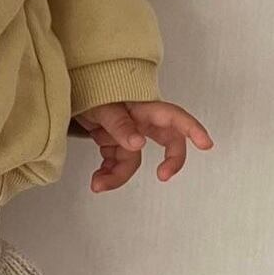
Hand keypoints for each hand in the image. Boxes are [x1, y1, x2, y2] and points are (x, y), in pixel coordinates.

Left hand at [73, 100, 213, 192]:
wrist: (67, 95)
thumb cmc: (88, 91)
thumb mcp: (102, 106)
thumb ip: (119, 124)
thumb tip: (138, 143)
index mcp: (142, 108)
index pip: (174, 117)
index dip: (192, 129)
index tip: (205, 143)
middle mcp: (139, 121)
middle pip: (168, 142)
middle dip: (170, 160)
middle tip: (164, 175)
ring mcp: (128, 133)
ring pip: (134, 160)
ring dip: (118, 176)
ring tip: (98, 183)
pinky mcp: (114, 143)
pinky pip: (118, 163)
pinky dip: (108, 174)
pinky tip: (98, 179)